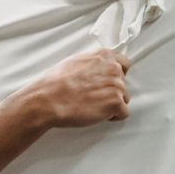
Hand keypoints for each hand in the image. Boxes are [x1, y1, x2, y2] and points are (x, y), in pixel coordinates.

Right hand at [16, 48, 131, 127]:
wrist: (50, 99)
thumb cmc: (56, 83)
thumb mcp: (75, 61)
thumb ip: (92, 63)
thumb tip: (96, 69)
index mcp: (104, 56)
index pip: (124, 64)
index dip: (117, 75)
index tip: (111, 82)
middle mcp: (113, 68)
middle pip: (123, 84)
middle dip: (112, 92)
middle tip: (95, 97)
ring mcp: (116, 85)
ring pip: (124, 98)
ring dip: (112, 104)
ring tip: (94, 106)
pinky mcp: (116, 103)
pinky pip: (123, 113)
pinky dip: (113, 117)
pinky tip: (99, 114)